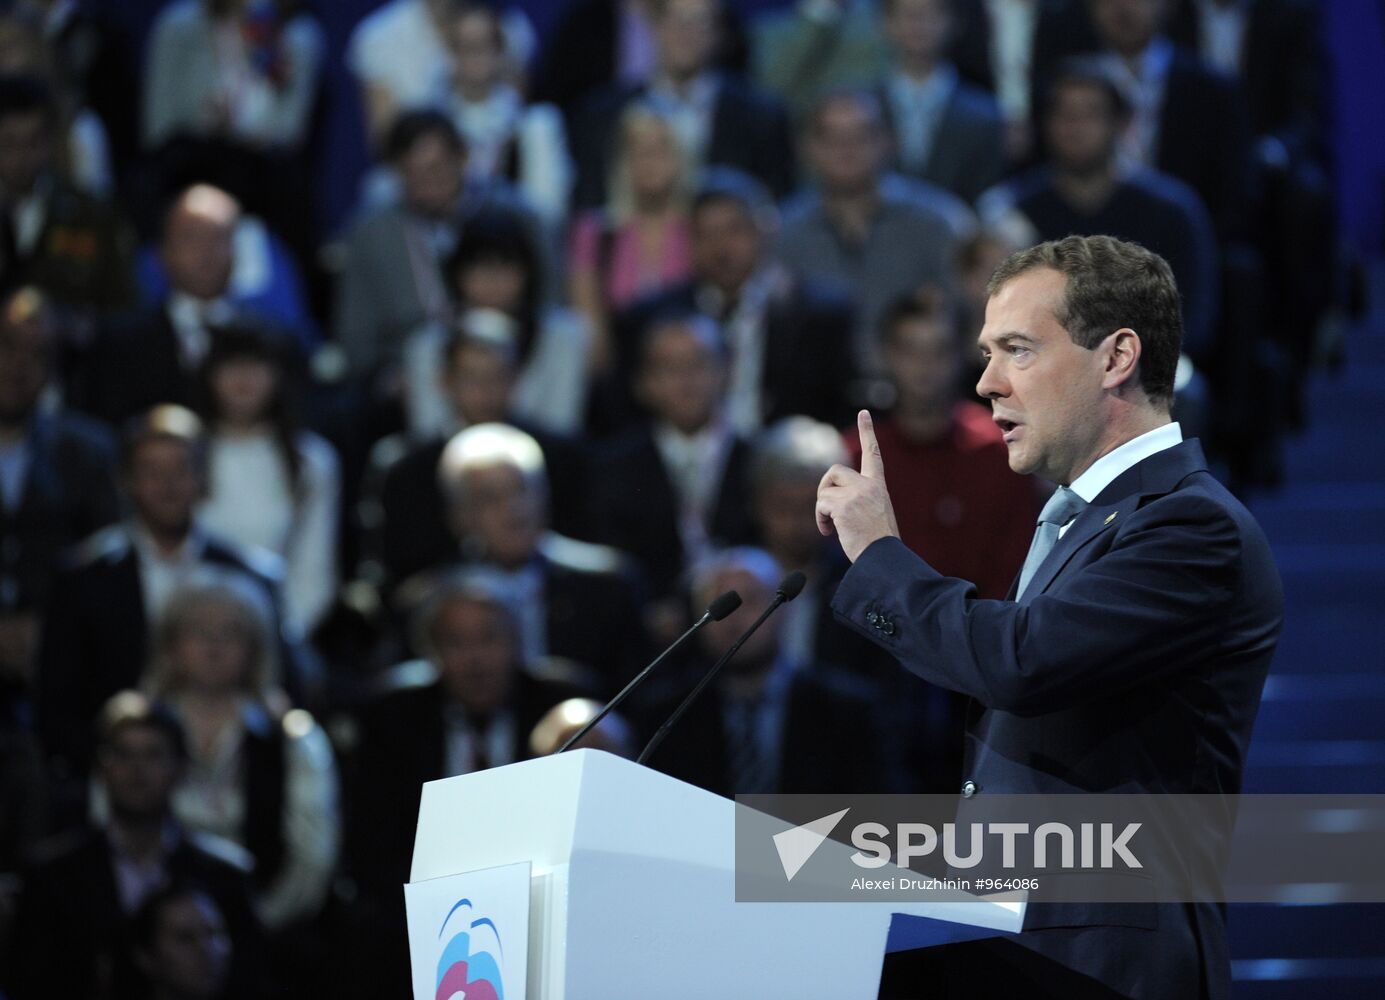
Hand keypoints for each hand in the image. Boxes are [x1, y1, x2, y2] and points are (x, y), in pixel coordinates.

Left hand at [816, 410, 899, 561]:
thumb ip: (858, 499)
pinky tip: (829, 531)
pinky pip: (821, 505)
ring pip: (825, 490)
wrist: (883, 557)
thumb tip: (832, 500)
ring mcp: (856, 494)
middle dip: (825, 487)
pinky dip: (820, 519)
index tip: (863, 413)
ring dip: (823, 509)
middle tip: (827, 509)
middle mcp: (868, 486)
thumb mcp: (874, 513)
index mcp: (878, 486)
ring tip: (832, 527)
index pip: (873, 454)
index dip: (867, 432)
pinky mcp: (844, 505)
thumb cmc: (878, 543)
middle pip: (835, 470)